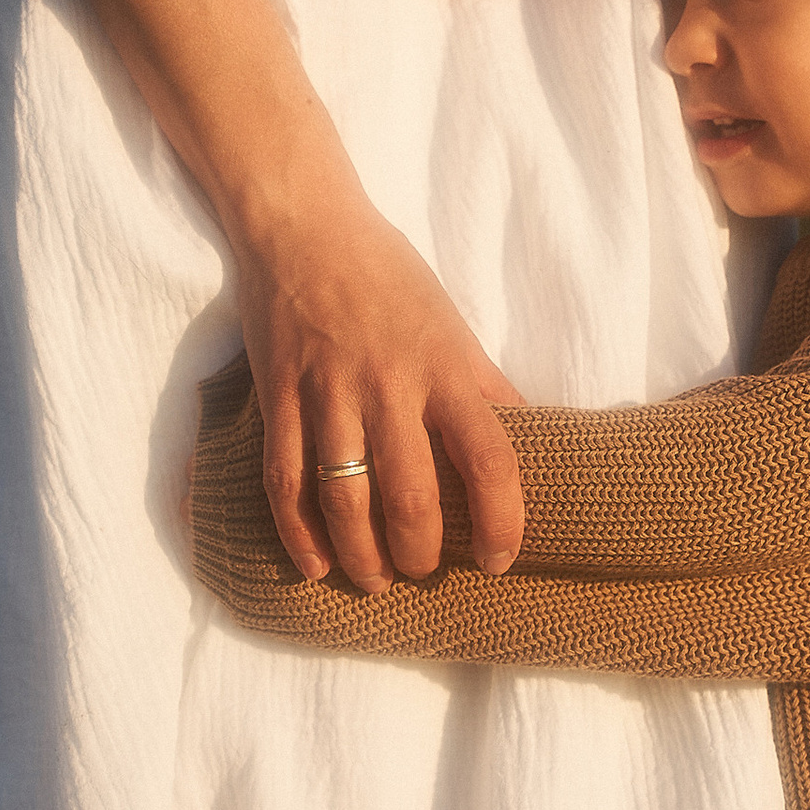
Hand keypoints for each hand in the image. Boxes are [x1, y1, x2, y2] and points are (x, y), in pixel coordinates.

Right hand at [234, 189, 522, 590]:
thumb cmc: (389, 277)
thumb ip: (485, 388)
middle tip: (426, 571)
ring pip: (346, 502)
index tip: (498, 559)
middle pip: (412, 496)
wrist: (303, 229)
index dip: (501, 520)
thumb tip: (530, 442)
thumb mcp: (453, 326)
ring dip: (363, 558)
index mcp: (446, 369)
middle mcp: (389, 386)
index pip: (490, 458)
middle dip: (422, 553)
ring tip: (376, 580)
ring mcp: (329, 395)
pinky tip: (316, 564)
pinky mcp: (279, 399)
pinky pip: (286, 483)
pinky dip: (300, 534)